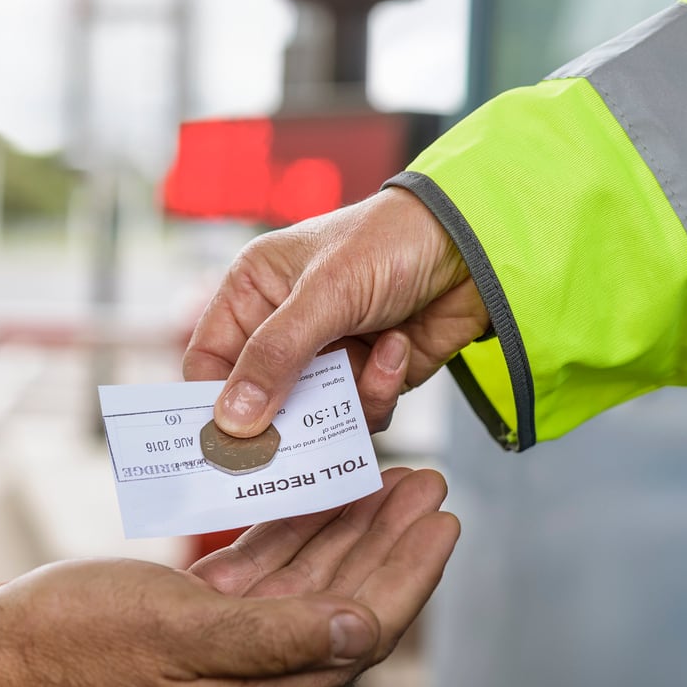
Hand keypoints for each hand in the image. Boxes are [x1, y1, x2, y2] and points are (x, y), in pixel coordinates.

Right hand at [0, 466, 456, 686]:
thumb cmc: (74, 645)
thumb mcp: (178, 632)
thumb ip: (275, 636)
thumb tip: (363, 630)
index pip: (360, 627)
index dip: (408, 573)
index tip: (443, 520)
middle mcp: (252, 675)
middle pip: (345, 600)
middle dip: (390, 542)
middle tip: (427, 484)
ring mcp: (222, 649)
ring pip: (308, 582)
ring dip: (348, 531)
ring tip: (387, 479)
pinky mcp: (193, 622)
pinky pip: (261, 574)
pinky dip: (290, 533)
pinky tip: (309, 496)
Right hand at [184, 188, 488, 436]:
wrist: (476, 247)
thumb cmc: (390, 243)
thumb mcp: (325, 294)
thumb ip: (275, 356)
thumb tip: (230, 421)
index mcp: (254, 291)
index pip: (210, 361)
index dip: (212, 402)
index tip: (226, 443)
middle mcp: (284, 325)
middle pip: (259, 399)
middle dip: (285, 417)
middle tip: (298, 439)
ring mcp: (328, 354)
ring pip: (312, 415)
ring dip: (345, 400)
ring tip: (370, 360)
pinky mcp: (369, 376)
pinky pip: (358, 413)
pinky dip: (380, 390)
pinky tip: (398, 348)